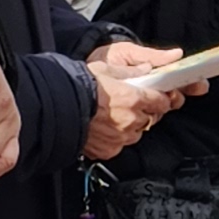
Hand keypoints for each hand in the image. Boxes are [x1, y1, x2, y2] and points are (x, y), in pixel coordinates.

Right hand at [85, 45, 184, 160]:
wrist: (57, 108)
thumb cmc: (77, 87)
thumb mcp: (106, 69)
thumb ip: (129, 71)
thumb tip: (145, 69)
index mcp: (133, 99)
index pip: (162, 102)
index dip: (161, 99)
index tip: (158, 98)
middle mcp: (130, 120)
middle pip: (151, 119)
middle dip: (144, 112)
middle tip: (130, 105)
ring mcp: (120, 138)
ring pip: (136, 133)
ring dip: (131, 126)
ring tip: (114, 117)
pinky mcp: (109, 150)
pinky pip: (119, 145)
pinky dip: (115, 139)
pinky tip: (104, 129)